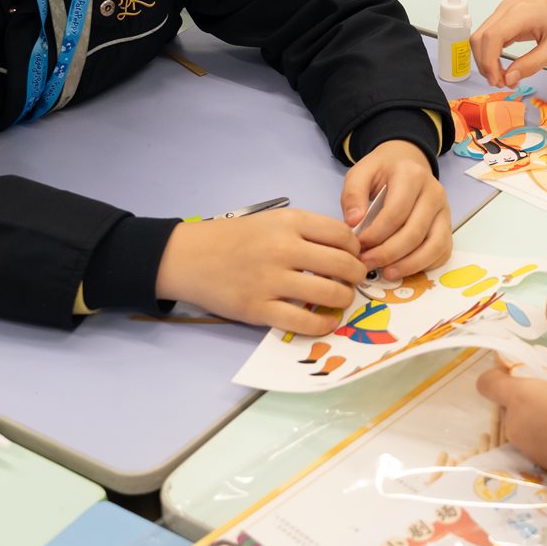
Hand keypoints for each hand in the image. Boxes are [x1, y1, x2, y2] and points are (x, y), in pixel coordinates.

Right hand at [158, 208, 364, 335]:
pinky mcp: (258, 308)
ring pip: (329, 294)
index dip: (356, 249)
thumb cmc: (234, 239)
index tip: (355, 257)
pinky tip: (327, 322)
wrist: (189, 257)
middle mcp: (283, 248)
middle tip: (354, 280)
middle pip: (343, 264)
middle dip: (357, 275)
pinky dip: (323, 324)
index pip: (342, 235)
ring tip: (340, 299)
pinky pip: (303, 321)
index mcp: (289, 222)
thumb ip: (306, 231)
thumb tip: (346, 250)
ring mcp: (271, 280)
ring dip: (344, 299)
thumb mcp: (271, 221)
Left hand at [343, 140, 451, 279]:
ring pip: (434, 245)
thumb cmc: (382, 172)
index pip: (396, 212)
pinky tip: (403, 269)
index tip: (358, 245)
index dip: (376, 233)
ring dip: (409, 265)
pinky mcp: (448, 226)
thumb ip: (353, 195)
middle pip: (415, 232)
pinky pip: (442, 252)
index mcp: (412, 175)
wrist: (406, 163)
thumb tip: (353, 223)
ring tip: (386, 273)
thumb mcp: (361, 173)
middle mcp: (434, 192)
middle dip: (388, 253)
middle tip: (366, 263)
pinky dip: (424, 265)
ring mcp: (444, 211)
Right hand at [470, 0, 546, 87]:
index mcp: (520, 13)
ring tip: (503, 78)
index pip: (491, 38)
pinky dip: (490, 54)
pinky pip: (488, 36)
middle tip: (501, 83)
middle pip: (479, 38)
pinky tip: (502, 67)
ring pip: (480, 38)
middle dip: (485, 64)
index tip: (499, 82)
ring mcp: (502, 11)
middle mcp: (506, 9)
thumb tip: (508, 79)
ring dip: (486, 60)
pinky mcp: (503, 16)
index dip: (489, 62)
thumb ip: (533, 64)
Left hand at [478, 360, 546, 485]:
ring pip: (523, 422)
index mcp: (522, 398)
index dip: (499, 373)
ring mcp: (528, 448)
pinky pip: (536, 439)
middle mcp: (517, 425)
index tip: (521, 370)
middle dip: (527, 395)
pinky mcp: (542, 464)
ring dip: (538, 414)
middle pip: (508, 404)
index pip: (487, 383)